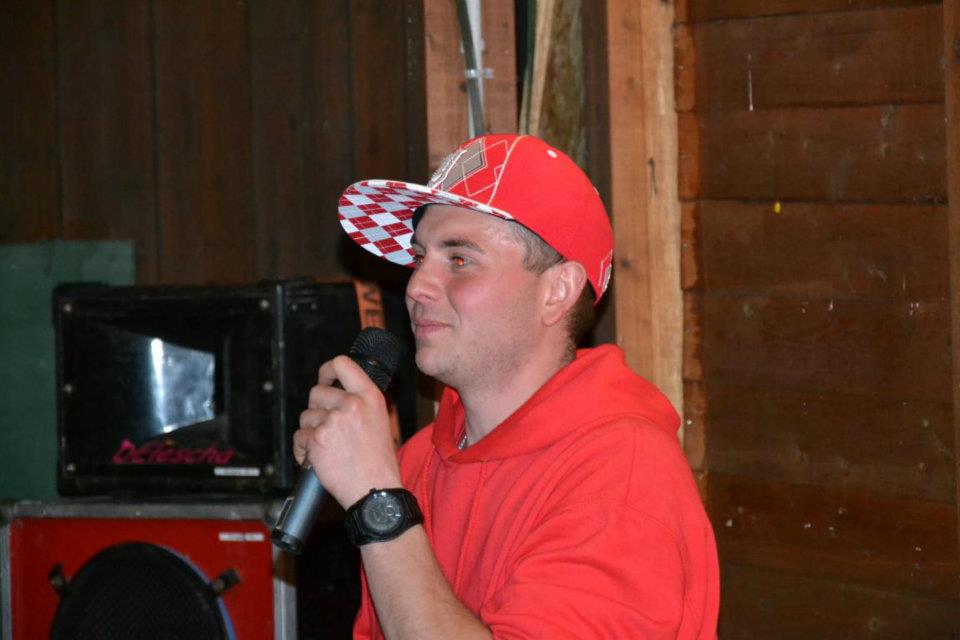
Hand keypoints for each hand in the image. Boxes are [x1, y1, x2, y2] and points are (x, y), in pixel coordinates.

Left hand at [293, 355, 402, 508]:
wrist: (375, 491)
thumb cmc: (378, 462)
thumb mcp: (379, 421)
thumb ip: (360, 403)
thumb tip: (336, 392)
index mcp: (370, 396)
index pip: (342, 363)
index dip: (327, 370)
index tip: (325, 379)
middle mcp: (352, 404)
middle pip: (316, 392)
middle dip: (316, 410)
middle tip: (327, 428)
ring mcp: (333, 421)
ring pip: (306, 417)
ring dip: (310, 432)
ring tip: (326, 448)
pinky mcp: (318, 439)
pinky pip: (299, 438)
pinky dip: (302, 450)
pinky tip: (316, 459)